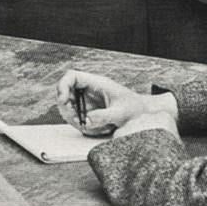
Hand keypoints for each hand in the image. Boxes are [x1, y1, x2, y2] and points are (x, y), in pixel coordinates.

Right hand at [56, 69, 176, 136]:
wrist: (143, 114)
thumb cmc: (135, 109)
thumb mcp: (120, 113)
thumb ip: (104, 116)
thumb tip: (87, 120)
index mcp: (96, 83)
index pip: (72, 76)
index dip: (63, 86)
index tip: (63, 99)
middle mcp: (89, 90)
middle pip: (66, 92)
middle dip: (67, 106)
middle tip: (77, 119)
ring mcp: (88, 100)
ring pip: (70, 106)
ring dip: (75, 118)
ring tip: (91, 126)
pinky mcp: (89, 111)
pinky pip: (78, 117)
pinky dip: (83, 125)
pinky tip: (96, 128)